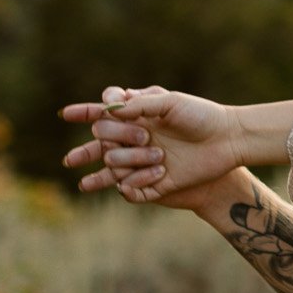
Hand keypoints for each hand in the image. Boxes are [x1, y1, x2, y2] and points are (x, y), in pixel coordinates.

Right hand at [61, 85, 241, 208]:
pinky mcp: (150, 184)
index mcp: (136, 117)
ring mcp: (140, 162)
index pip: (101, 115)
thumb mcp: (171, 102)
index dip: (83, 113)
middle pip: (100, 141)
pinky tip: (161, 172)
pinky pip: (127, 189)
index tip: (66, 114)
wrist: (227, 142)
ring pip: (112, 165)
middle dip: (112, 139)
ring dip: (133, 159)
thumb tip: (109, 108)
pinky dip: (140, 181)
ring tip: (160, 155)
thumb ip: (139, 104)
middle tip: (146, 136)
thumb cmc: (202, 116)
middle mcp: (133, 139)